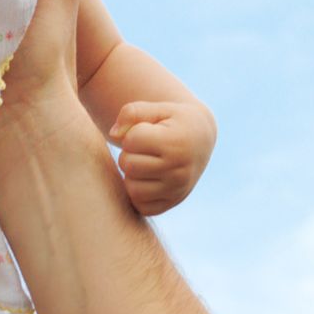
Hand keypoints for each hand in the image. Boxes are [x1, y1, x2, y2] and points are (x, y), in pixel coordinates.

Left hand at [108, 98, 216, 216]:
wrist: (199, 140)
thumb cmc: (172, 121)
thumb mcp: (157, 108)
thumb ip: (132, 112)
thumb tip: (114, 135)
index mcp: (177, 143)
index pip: (131, 140)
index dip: (132, 133)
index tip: (146, 131)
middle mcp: (180, 171)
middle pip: (128, 165)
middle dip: (129, 153)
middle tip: (143, 148)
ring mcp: (177, 190)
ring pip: (132, 188)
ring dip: (131, 174)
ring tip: (145, 162)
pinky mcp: (172, 203)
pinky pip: (140, 205)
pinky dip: (138, 192)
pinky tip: (147, 178)